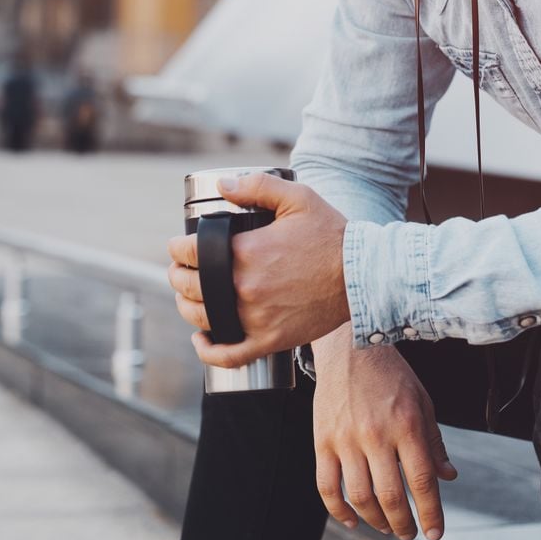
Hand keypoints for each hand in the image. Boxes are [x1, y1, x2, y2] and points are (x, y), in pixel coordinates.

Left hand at [167, 173, 349, 366]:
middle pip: (189, 286)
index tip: (180, 246)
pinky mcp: (270, 339)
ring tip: (190, 297)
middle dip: (178, 274)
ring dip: (187, 307)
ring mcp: (256, 318)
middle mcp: (244, 288)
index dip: (177, 248)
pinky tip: (202, 339)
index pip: (190, 253)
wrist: (363, 276)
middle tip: (182, 269)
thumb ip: (258, 186)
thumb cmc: (332, 236)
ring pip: (202, 318)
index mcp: (246, 252)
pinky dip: (208, 350)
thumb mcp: (299, 198)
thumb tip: (222, 185)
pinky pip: (229, 354)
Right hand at [312, 325, 457, 539]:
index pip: (422, 481)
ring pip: (360, 497)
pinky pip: (327, 486)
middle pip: (391, 496)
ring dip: (376, 521)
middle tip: (410, 533)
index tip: (435, 532)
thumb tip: (447, 476)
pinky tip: (352, 518)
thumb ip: (434, 442)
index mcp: (407, 424)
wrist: (351, 346)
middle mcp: (376, 434)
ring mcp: (346, 439)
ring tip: (386, 527)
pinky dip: (339, 510)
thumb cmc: (391, 374)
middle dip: (403, 523)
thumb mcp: (423, 402)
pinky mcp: (322, 440)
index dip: (431, 513)